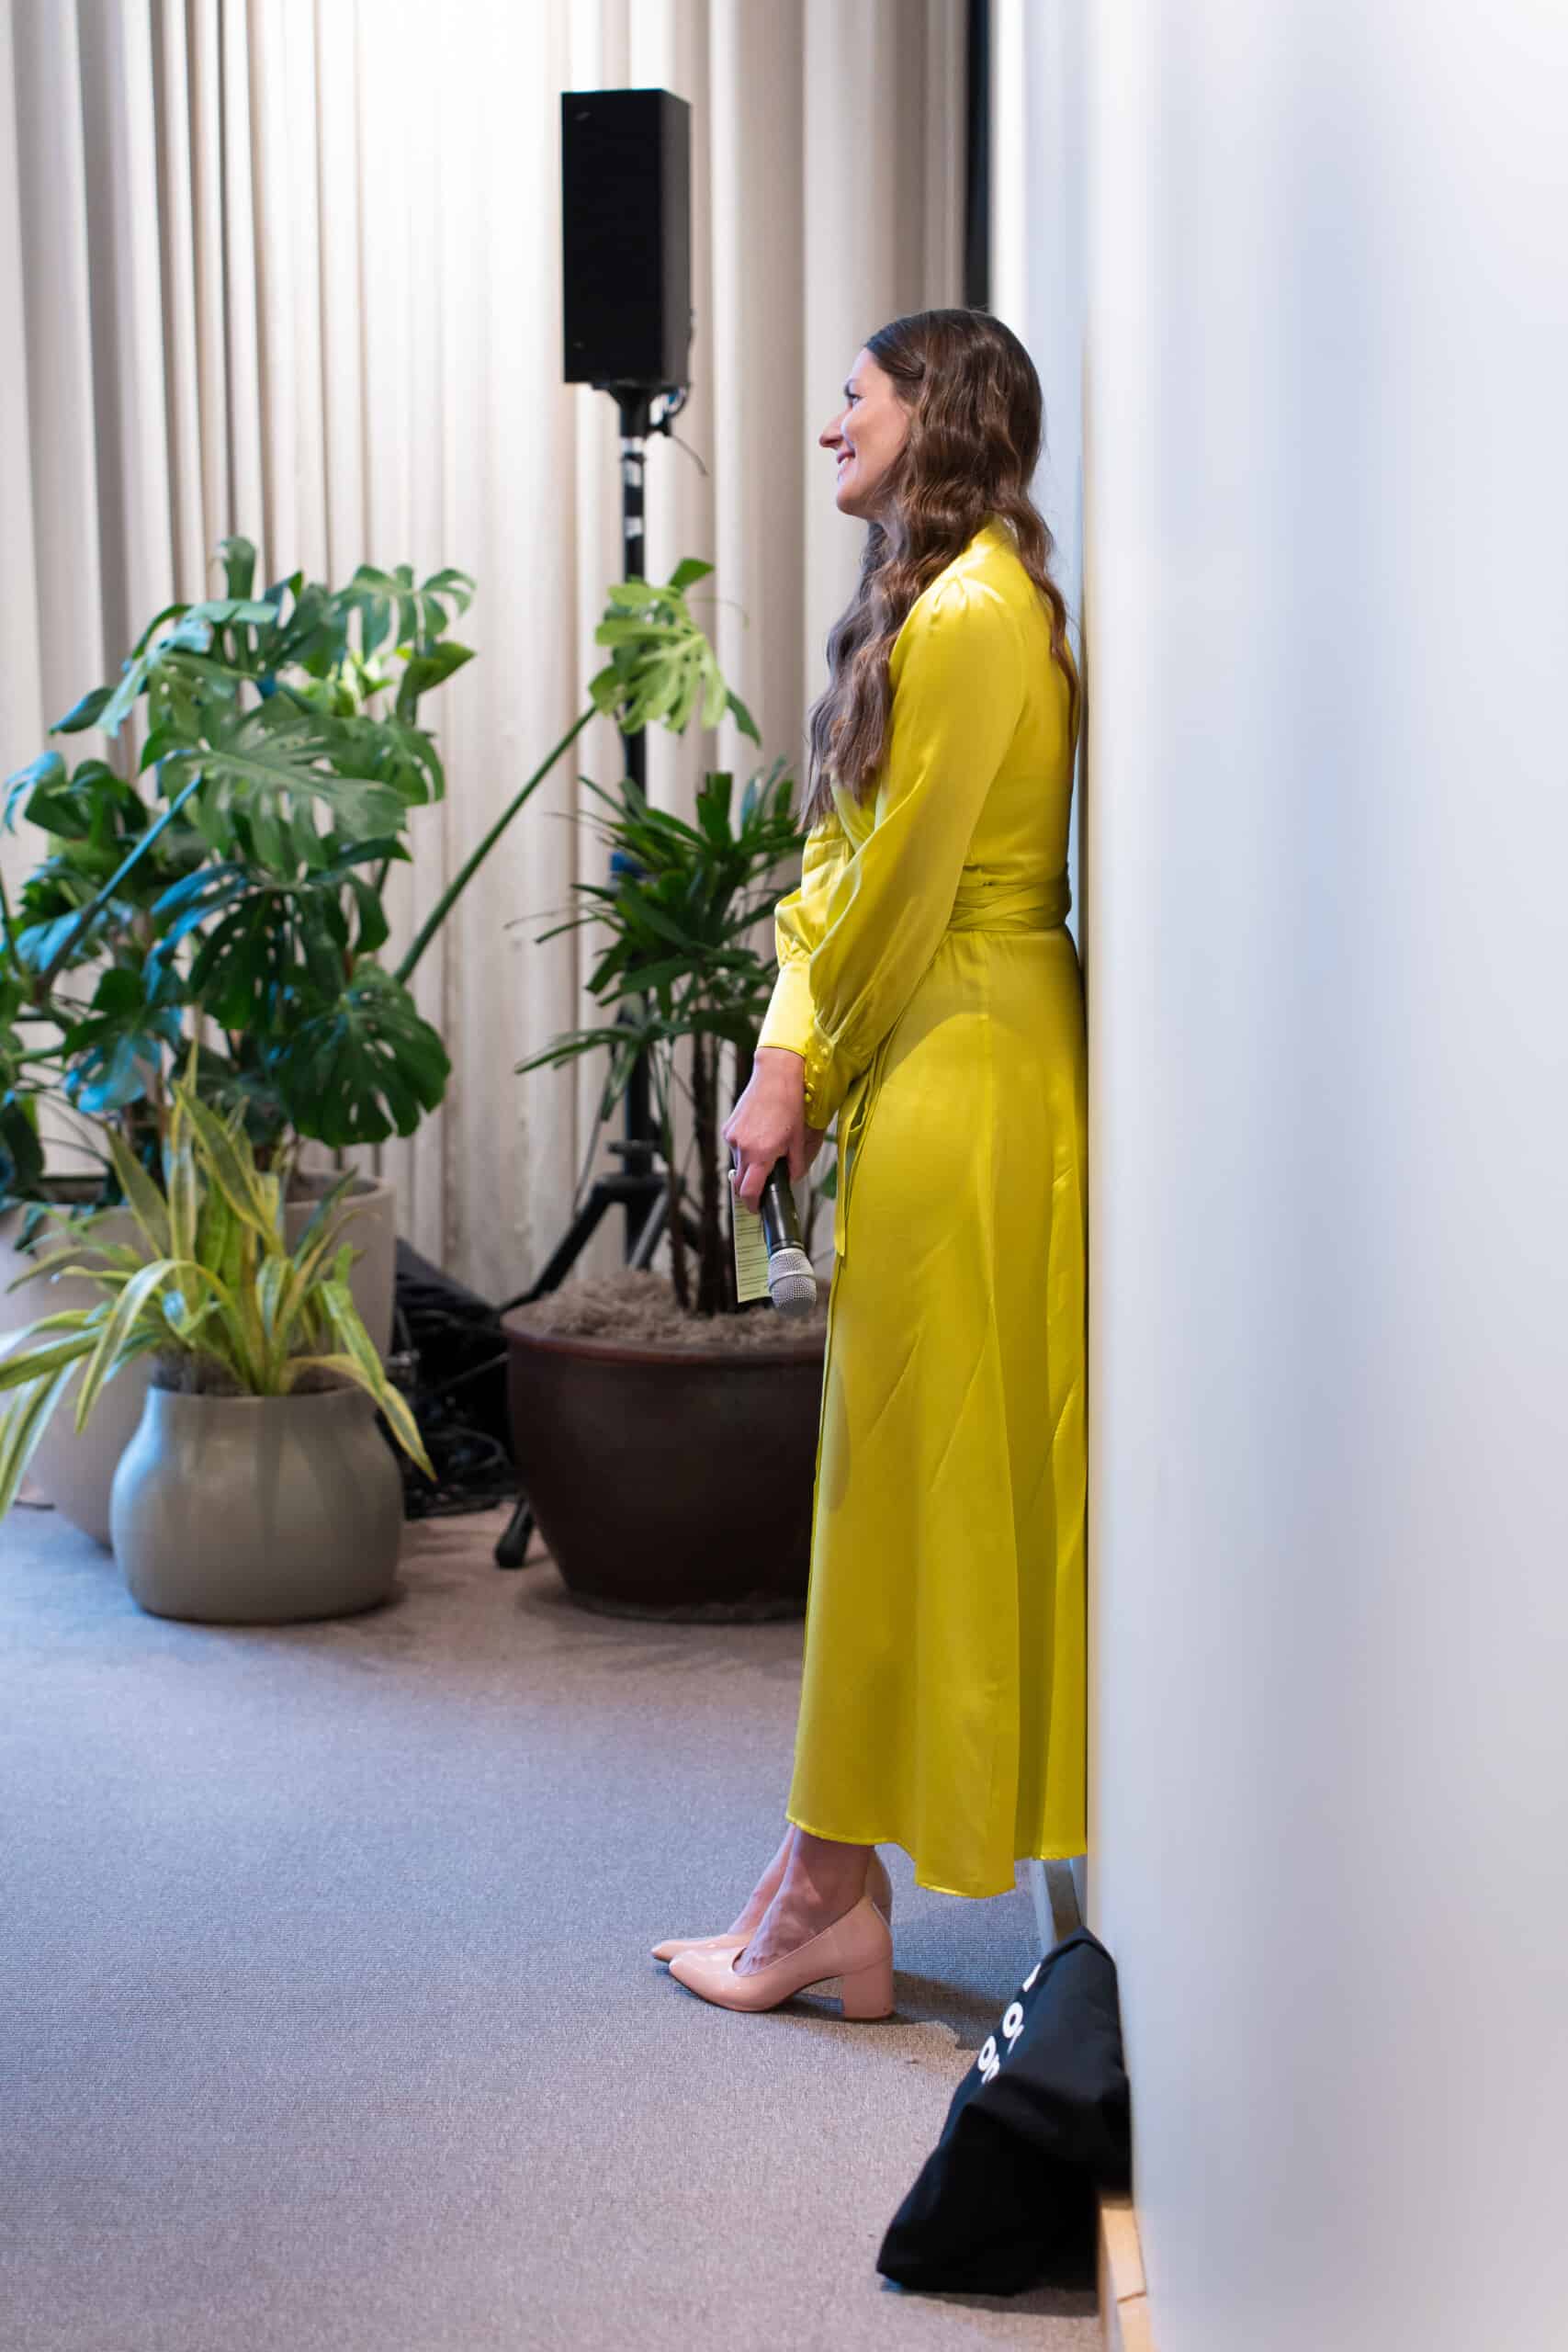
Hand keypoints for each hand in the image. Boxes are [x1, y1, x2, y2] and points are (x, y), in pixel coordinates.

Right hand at [722, 1047, 826, 1211]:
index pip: (749, 1191)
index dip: (753, 1205)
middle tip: (766, 1185)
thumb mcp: (800, 1140)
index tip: (758, 1209)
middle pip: (741, 1181)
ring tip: (768, 1148)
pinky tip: (760, 1135)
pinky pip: (735, 1147)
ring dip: (751, 1164)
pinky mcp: (728, 1127)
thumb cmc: (791, 1106)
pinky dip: (746, 1149)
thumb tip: (790, 1181)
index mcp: (760, 1154)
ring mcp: (732, 1137)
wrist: (776, 1075)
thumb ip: (795, 1167)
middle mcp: (741, 1147)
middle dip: (751, 1187)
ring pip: (739, 1163)